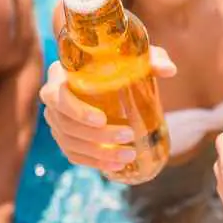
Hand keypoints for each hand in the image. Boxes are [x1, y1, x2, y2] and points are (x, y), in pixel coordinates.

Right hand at [41, 47, 176, 170]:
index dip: (77, 111)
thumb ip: (153, 58)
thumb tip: (169, 70)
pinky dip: (94, 162)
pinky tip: (116, 166)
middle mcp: (53, 98)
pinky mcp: (65, 137)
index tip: (102, 119)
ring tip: (129, 155)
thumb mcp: (136, 56)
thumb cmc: (120, 61)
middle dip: (98, 136)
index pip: (58, 96)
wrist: (109, 75)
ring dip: (99, 153)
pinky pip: (74, 154)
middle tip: (128, 136)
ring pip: (71, 143)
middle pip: (66, 124)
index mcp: (60, 74)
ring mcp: (57, 120)